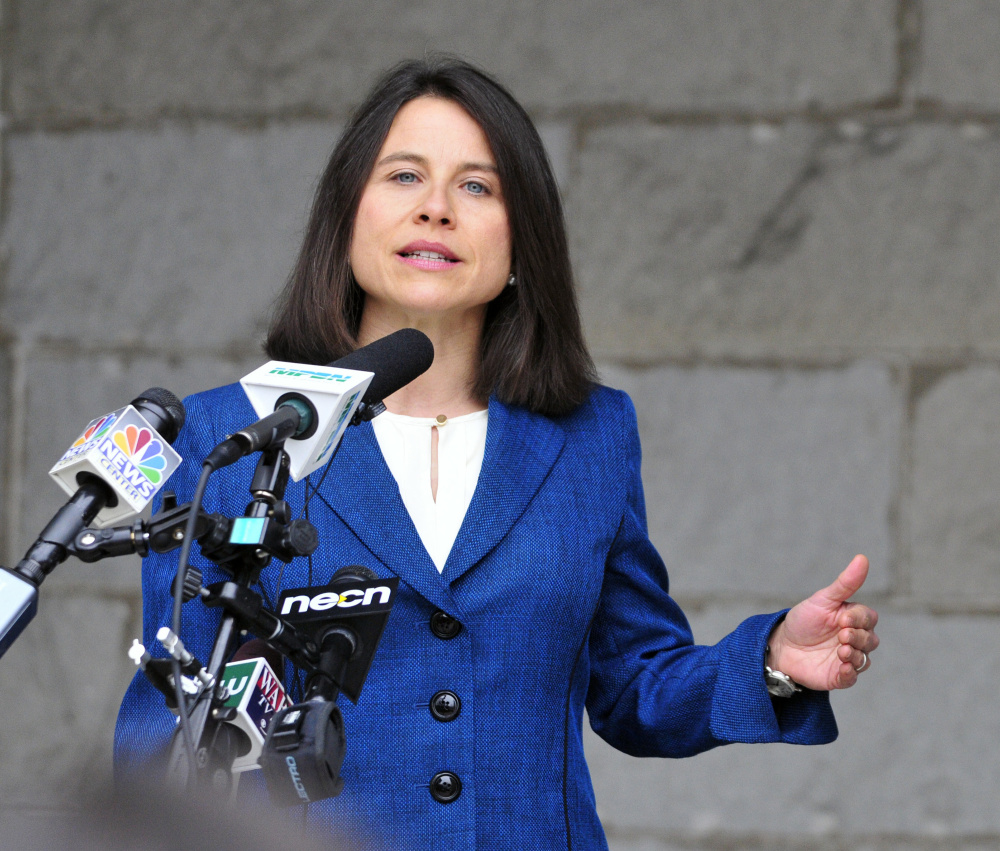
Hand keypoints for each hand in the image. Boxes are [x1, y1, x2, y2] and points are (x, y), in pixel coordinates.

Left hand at [767, 554, 878, 690]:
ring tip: (841, 651)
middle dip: (858, 637)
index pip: (869, 618)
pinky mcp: (839, 676)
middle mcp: (854, 639)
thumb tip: (862, 558)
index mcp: (852, 619)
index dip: (859, 619)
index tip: (842, 618)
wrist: (781, 644)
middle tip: (841, 635)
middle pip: (871, 640)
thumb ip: (845, 583)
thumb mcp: (823, 599)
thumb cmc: (803, 620)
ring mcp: (848, 658)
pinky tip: (842, 667)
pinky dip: (850, 673)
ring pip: (864, 659)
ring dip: (856, 655)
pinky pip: (852, 678)